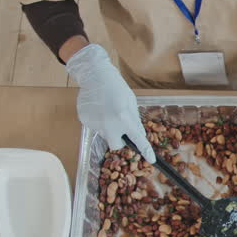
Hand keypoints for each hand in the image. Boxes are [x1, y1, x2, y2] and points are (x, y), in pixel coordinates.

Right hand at [65, 44, 154, 162]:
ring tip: (107, 110)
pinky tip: (98, 109)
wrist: (95, 75)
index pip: (137, 139)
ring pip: (105, 135)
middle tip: (120, 128)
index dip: (145, 150)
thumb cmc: (117, 88)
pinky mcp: (84, 121)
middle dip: (119, 140)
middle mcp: (109, 124)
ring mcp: (95, 123)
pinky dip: (98, 121)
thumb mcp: (131, 103)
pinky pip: (95, 127)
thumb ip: (134, 122)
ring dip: (108, 128)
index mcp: (123, 118)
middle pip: (116, 145)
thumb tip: (137, 136)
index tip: (151, 160)